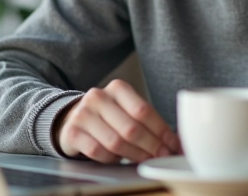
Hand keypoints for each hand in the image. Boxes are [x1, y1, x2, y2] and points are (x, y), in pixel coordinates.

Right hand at [55, 79, 180, 163]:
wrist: (73, 118)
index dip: (161, 131)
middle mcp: (98, 97)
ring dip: (135, 155)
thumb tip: (175, 141)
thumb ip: (148, 122)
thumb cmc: (109, 116)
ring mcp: (83, 114)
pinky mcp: (72, 132)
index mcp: (117, 88)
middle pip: (131, 128)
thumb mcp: (127, 110)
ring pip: (115, 142)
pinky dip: (112, 159)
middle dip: (151, 146)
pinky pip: (98, 152)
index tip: (172, 144)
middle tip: (162, 156)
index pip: (143, 111)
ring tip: (145, 159)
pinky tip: (118, 157)